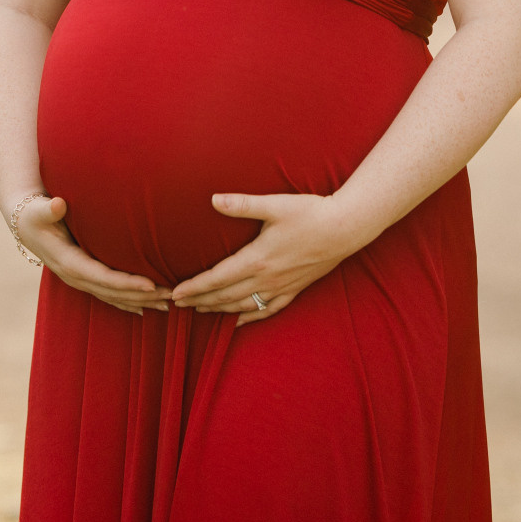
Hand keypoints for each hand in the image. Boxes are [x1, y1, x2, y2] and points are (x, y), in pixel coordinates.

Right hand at [17, 196, 169, 315]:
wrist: (25, 225)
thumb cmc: (35, 214)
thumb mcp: (39, 210)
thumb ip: (48, 208)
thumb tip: (57, 203)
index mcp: (68, 262)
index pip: (102, 277)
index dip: (126, 283)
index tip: (151, 284)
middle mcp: (75, 276)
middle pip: (113, 292)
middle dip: (141, 296)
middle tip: (171, 297)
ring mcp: (80, 280)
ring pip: (113, 297)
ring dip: (139, 302)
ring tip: (166, 304)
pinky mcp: (84, 278)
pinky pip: (108, 294)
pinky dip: (127, 302)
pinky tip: (145, 308)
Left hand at [169, 192, 364, 324]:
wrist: (345, 228)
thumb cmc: (309, 213)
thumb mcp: (274, 205)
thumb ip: (242, 204)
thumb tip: (213, 199)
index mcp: (256, 259)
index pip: (216, 278)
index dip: (194, 287)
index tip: (175, 293)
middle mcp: (266, 279)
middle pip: (225, 296)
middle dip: (199, 301)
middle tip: (177, 305)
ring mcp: (280, 288)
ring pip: (242, 306)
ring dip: (218, 310)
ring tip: (199, 310)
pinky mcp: (294, 290)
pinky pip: (267, 310)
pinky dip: (249, 318)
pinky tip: (239, 322)